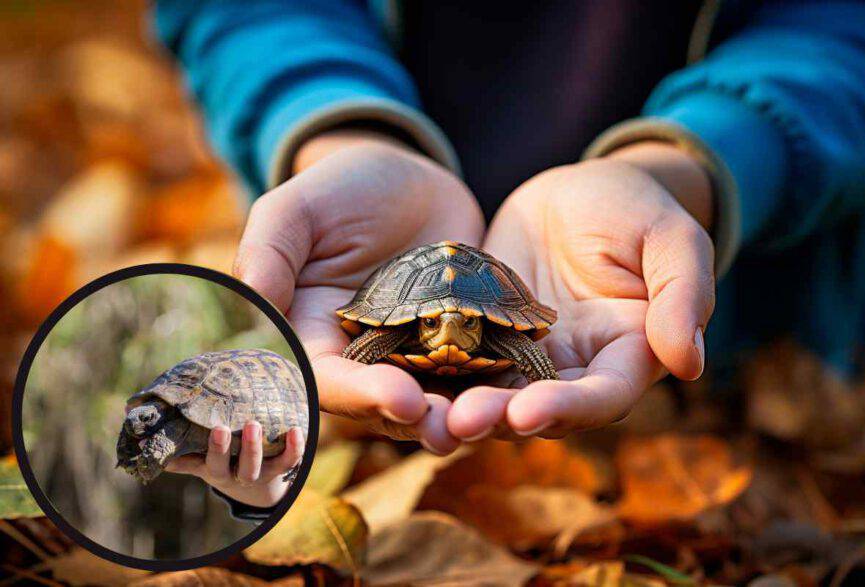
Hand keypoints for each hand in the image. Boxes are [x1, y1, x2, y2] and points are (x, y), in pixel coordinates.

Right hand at [166, 422, 303, 507]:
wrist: (256, 486)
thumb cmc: (222, 463)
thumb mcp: (200, 461)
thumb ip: (179, 453)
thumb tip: (141, 441)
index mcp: (214, 471)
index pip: (205, 464)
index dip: (202, 452)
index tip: (198, 432)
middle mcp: (236, 475)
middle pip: (229, 466)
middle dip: (224, 449)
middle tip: (221, 427)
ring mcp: (259, 473)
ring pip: (260, 466)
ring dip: (256, 447)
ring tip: (254, 424)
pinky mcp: (280, 468)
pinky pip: (290, 461)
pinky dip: (295, 447)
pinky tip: (297, 428)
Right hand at [234, 129, 484, 453]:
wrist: (407, 179)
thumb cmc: (340, 190)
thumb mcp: (298, 209)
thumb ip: (269, 251)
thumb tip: (252, 301)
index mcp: (312, 337)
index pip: (327, 379)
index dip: (360, 394)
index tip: (399, 398)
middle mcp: (361, 358)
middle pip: (382, 403)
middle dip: (415, 419)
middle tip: (450, 431)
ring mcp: (412, 355)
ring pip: (433, 396)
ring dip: (458, 415)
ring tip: (489, 422)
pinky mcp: (457, 344)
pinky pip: (474, 370)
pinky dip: (493, 384)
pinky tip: (521, 391)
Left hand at [447, 142, 715, 439]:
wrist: (577, 192)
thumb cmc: (633, 208)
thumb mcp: (669, 237)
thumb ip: (683, 294)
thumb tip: (688, 364)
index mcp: (626, 354)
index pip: (602, 396)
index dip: (569, 409)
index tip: (529, 412)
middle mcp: (574, 369)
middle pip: (539, 409)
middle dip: (500, 419)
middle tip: (459, 422)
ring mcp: (525, 357)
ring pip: (494, 394)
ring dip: (461, 409)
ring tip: (426, 415)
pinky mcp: (484, 337)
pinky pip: (459, 361)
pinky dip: (435, 376)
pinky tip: (400, 379)